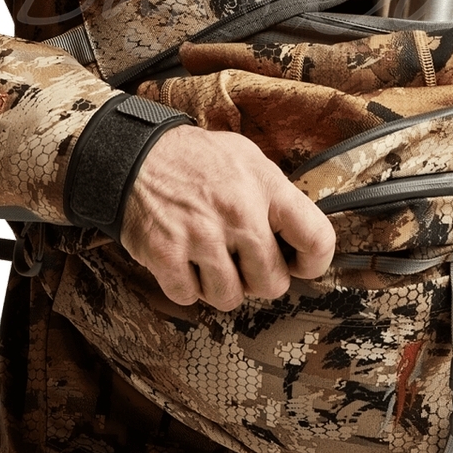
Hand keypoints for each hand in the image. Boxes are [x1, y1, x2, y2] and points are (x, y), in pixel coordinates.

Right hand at [120, 125, 335, 310]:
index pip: (316, 238)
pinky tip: (184, 262)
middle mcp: (238, 213)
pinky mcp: (166, 254)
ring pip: (230, 298)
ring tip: (211, 261)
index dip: (314, 261)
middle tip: (244, 263)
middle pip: (273, 283)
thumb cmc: (196, 158)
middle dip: (260, 280)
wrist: (135, 153)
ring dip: (221, 287)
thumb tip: (298, 234)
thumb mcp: (247, 158)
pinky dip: (187, 287)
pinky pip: (189, 297)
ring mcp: (201, 236)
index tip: (299, 263)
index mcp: (265, 186)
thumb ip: (275, 195)